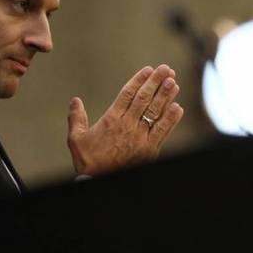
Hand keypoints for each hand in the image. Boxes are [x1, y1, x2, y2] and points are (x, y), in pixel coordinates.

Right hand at [66, 64, 184, 175]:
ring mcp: (140, 137)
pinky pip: (163, 131)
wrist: (98, 182)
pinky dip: (171, 119)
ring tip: (173, 82)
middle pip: (144, 98)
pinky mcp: (149, 150)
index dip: (140, 80)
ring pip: (155, 112)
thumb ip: (76, 117)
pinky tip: (178, 108)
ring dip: (166, 96)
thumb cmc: (88, 161)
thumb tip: (75, 100)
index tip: (149, 69)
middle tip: (167, 69)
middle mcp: (127, 125)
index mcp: (111, 119)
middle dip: (156, 82)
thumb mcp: (76, 138)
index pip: (128, 94)